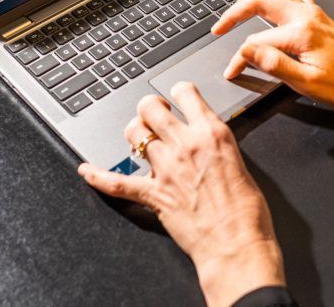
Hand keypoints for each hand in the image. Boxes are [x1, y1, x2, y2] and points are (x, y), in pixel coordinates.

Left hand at [78, 83, 284, 306]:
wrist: (237, 243)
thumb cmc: (246, 211)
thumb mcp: (239, 162)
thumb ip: (216, 146)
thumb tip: (203, 142)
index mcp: (212, 133)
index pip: (186, 93)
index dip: (178, 90)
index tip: (175, 94)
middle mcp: (186, 144)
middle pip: (151, 107)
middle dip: (149, 107)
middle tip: (153, 115)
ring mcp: (166, 168)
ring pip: (134, 134)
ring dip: (135, 134)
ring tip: (139, 140)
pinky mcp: (153, 194)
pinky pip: (116, 181)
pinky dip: (98, 176)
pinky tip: (87, 171)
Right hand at [211, 0, 333, 112]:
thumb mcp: (306, 83)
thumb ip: (273, 65)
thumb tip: (246, 51)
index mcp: (299, 33)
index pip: (256, 41)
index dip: (239, 58)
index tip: (232, 70)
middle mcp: (305, 16)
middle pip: (259, 0)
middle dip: (234, 12)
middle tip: (219, 27)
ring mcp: (313, 12)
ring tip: (238, 10)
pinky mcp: (319, 15)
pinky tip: (271, 4)